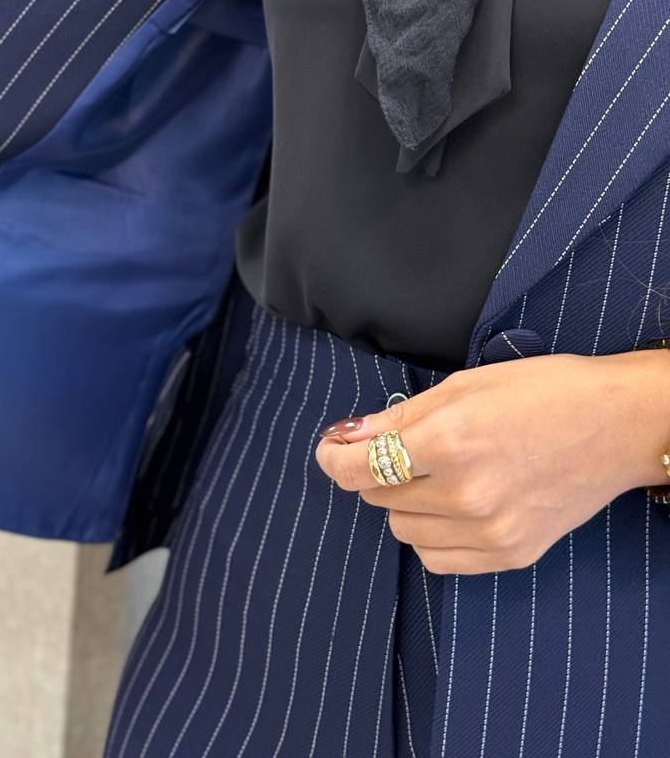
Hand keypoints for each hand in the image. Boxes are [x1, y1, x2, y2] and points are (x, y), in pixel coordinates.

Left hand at [315, 349, 669, 574]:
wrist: (615, 426)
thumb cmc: (541, 391)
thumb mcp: (462, 387)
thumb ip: (397, 417)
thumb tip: (344, 437)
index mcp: (449, 441)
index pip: (358, 469)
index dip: (333, 457)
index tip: (331, 448)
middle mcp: (465, 493)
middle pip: (378, 497)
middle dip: (376, 471)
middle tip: (403, 447)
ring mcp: (489, 531)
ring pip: (403, 531)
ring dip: (404, 503)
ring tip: (436, 473)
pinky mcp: (509, 555)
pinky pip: (437, 559)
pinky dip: (431, 535)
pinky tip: (451, 506)